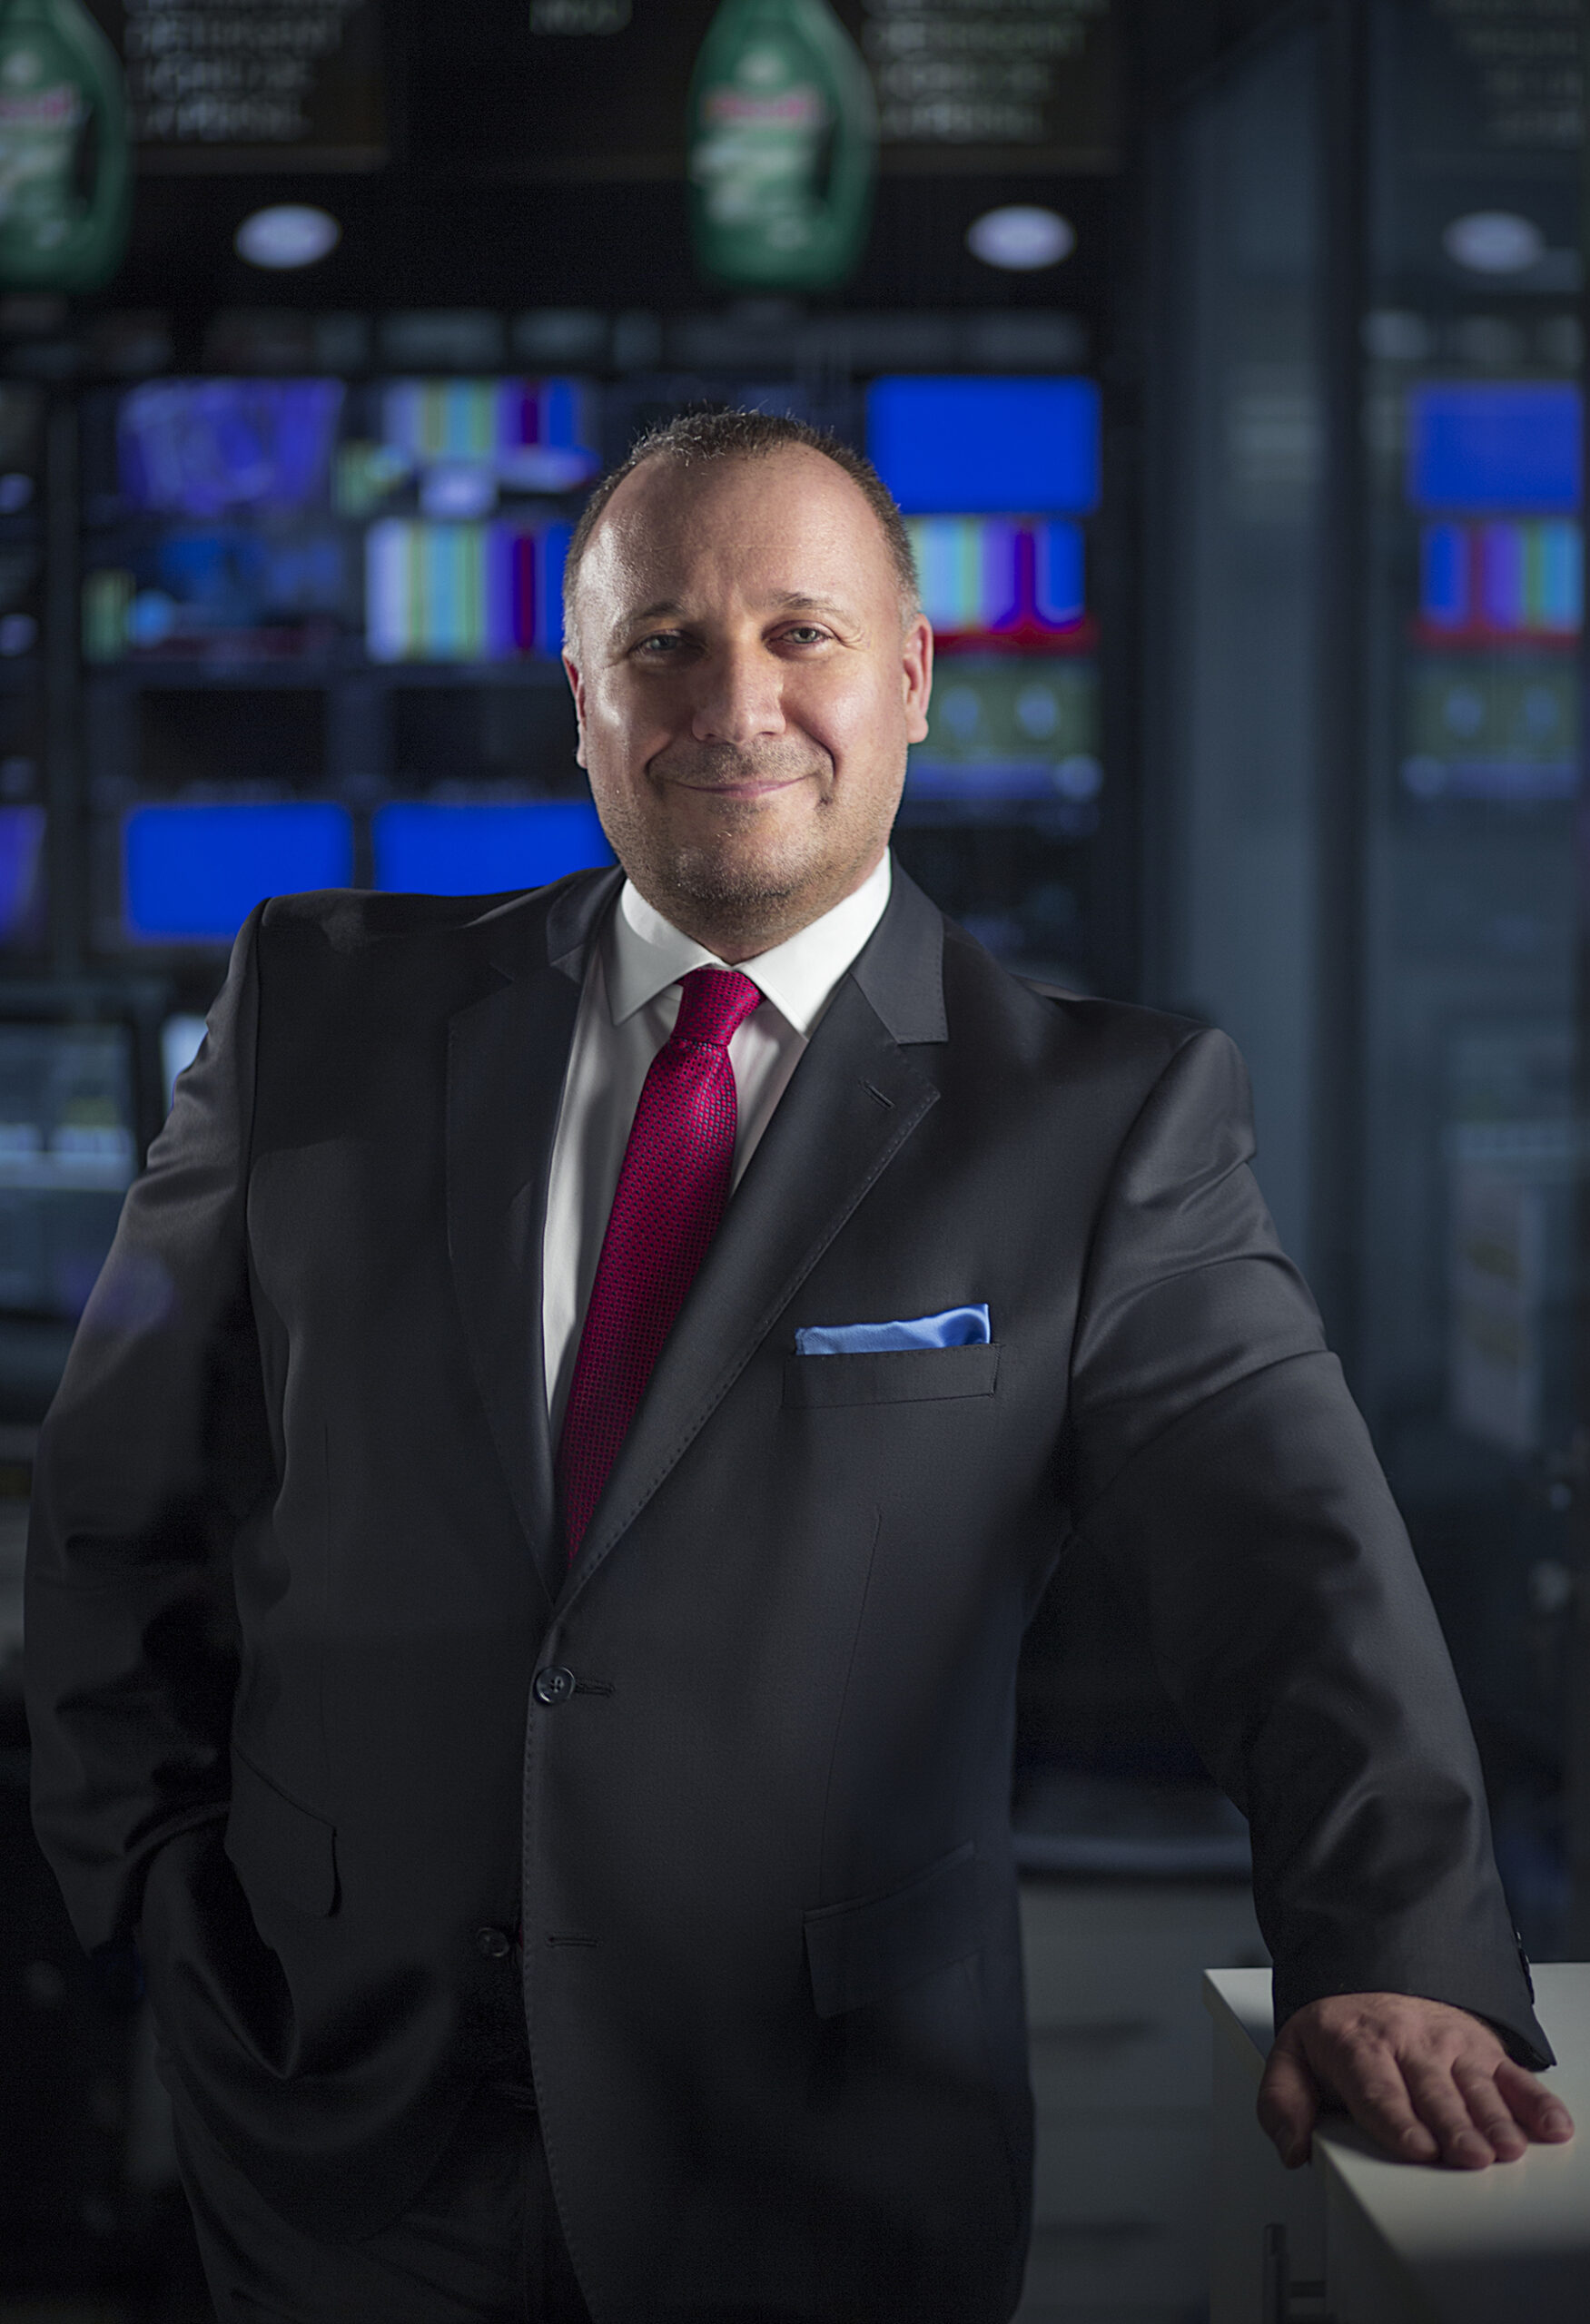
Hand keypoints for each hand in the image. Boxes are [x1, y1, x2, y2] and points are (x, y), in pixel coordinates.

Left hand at [1257, 1991, 1573, 2169]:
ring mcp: (1448, 2045)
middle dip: (1453, 2126)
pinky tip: (1549, 2124)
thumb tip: (1291, 2146)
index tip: (1417, 2148)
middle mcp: (1407, 2042)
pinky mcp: (1481, 2050)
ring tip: (1506, 2147)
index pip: (1378, 2089)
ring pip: (1474, 2085)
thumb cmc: (1338, 2031)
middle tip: (1469, 2156)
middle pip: (1433, 2092)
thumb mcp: (1292, 2056)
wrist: (1370, 1974)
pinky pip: (1511, 2075)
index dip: (1398, 2121)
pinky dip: (1534, 2100)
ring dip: (1493, 2118)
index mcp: (1357, 2045)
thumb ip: (1283, 2103)